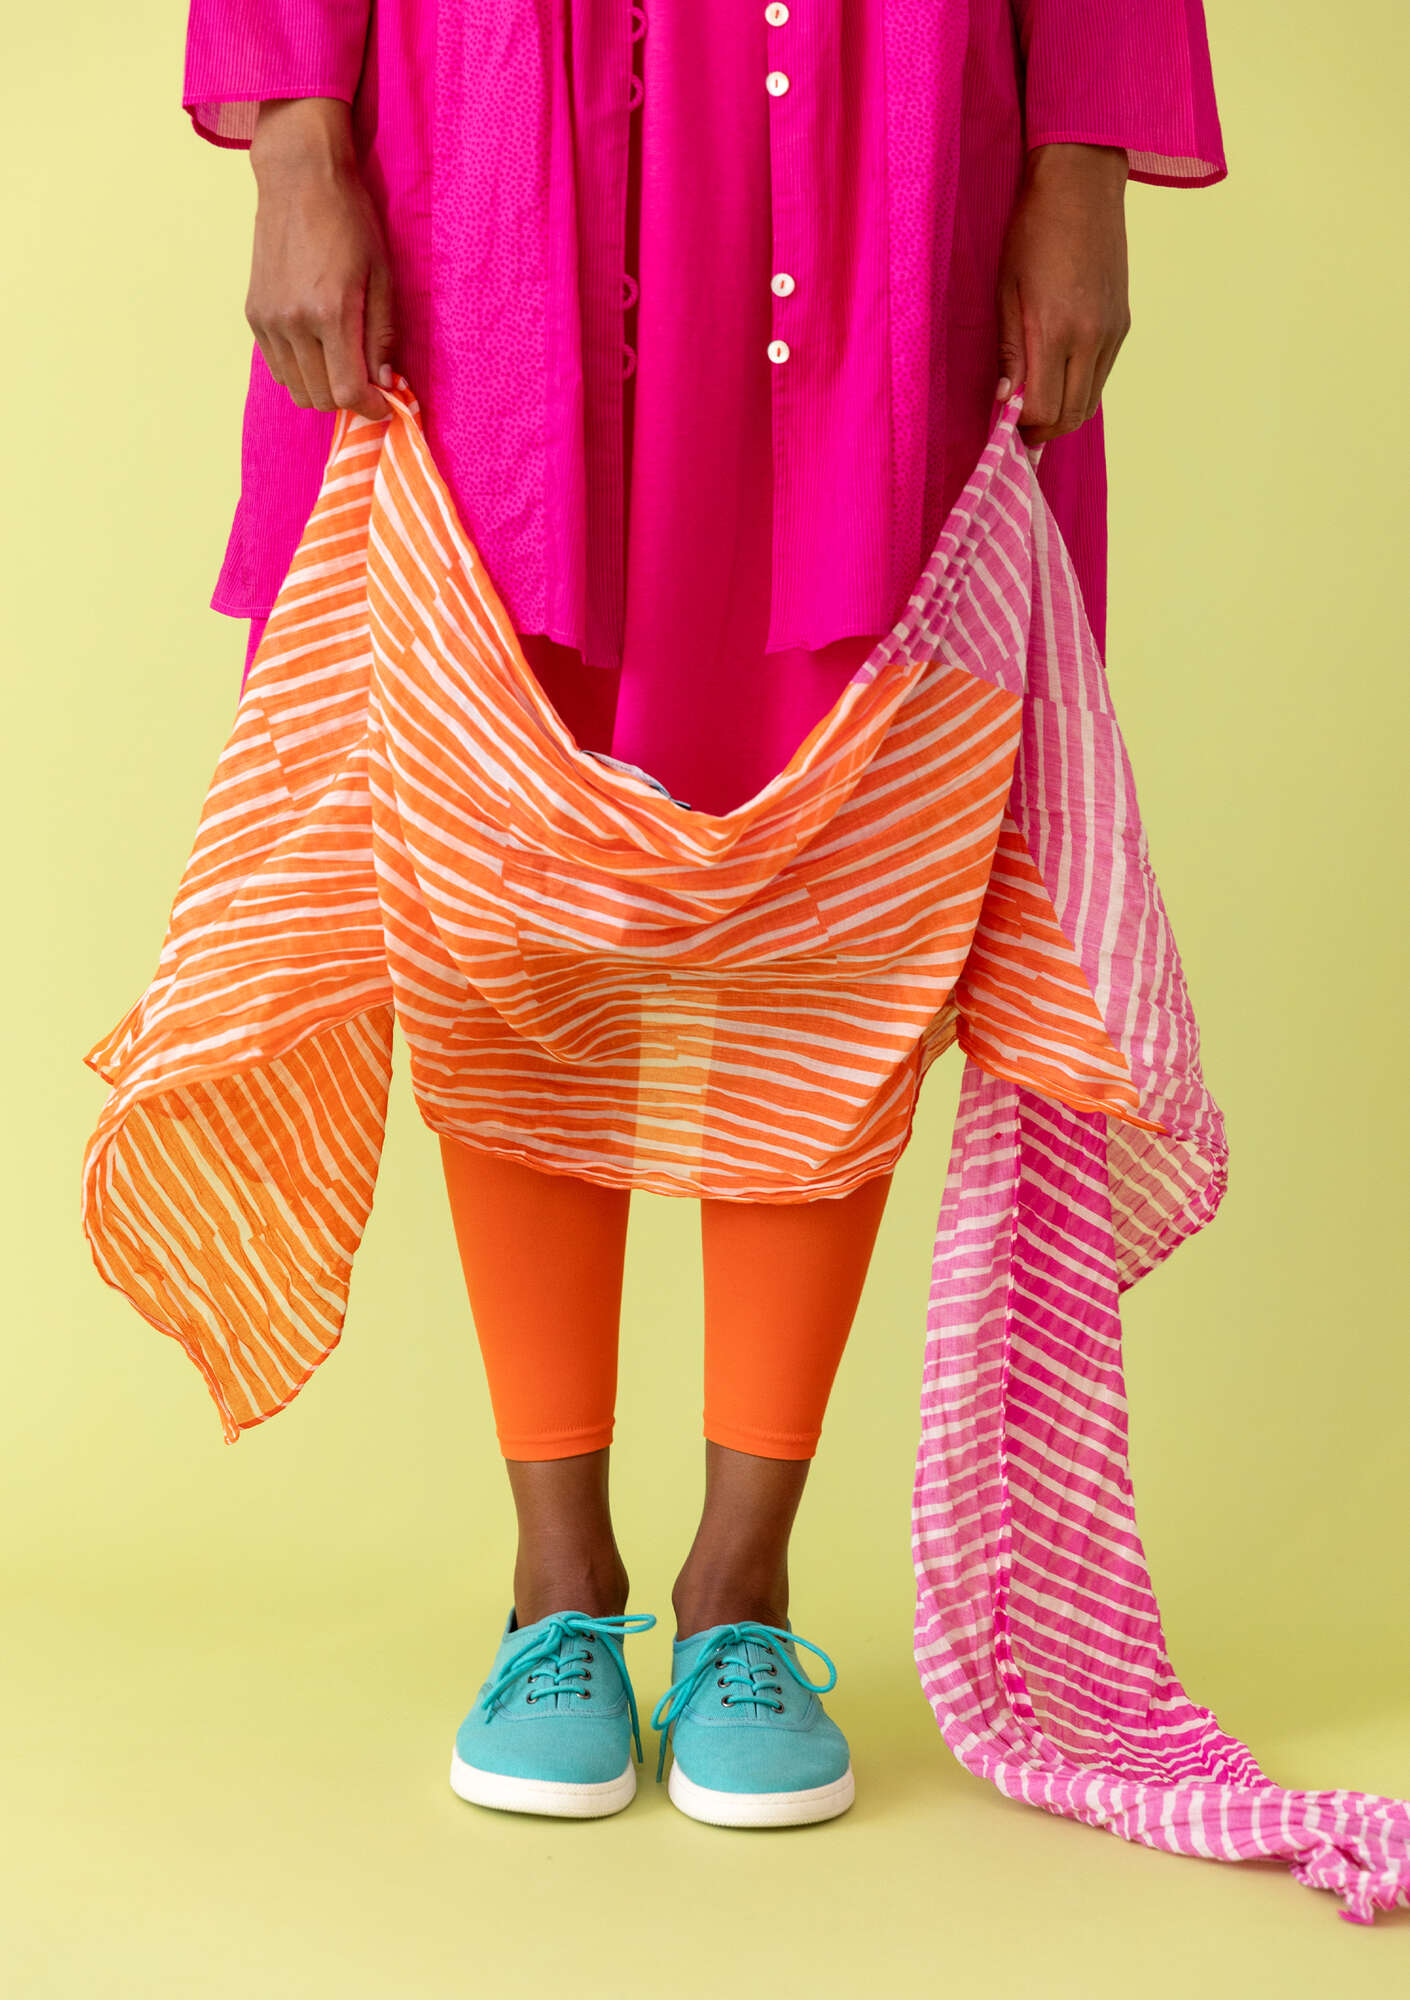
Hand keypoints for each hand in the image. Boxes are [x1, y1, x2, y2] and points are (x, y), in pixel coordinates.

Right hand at [246, 99, 395, 420]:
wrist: (299, 178)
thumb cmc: (350, 221)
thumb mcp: (382, 276)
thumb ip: (383, 335)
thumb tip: (384, 383)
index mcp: (331, 313)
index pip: (347, 392)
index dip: (371, 409)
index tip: (385, 405)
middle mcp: (293, 322)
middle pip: (320, 398)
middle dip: (349, 399)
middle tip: (367, 380)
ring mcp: (269, 320)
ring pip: (297, 389)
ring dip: (323, 387)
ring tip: (343, 363)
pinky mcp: (254, 314)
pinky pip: (278, 367)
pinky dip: (301, 370)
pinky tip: (318, 347)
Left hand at [995, 142, 1130, 444]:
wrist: (1082, 184)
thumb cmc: (1032, 231)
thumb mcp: (1006, 291)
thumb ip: (1008, 352)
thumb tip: (1005, 401)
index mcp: (1055, 331)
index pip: (1043, 411)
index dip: (1020, 426)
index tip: (1002, 422)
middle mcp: (1091, 338)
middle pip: (1070, 417)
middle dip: (1042, 431)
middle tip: (1016, 425)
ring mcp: (1111, 333)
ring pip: (1089, 403)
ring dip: (1061, 413)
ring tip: (1034, 403)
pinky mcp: (1123, 324)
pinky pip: (1101, 376)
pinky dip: (1078, 388)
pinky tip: (1057, 375)